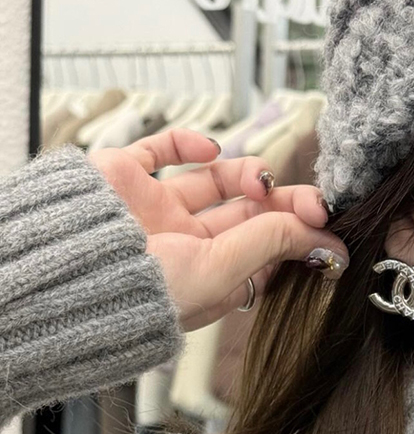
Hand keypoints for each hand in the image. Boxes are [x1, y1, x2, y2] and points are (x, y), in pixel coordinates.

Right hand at [88, 129, 347, 331]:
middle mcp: (185, 244)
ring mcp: (156, 209)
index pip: (264, 249)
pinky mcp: (127, 177)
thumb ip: (272, 242)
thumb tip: (326, 235)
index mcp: (208, 275)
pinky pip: (163, 149)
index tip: (326, 224)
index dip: (296, 234)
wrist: (66, 272)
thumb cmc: (142, 291)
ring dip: (247, 172)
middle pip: (248, 214)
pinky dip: (190, 141)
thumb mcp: (222, 271)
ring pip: (215, 181)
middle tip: (312, 199)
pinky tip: (211, 148)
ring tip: (260, 178)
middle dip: (284, 203)